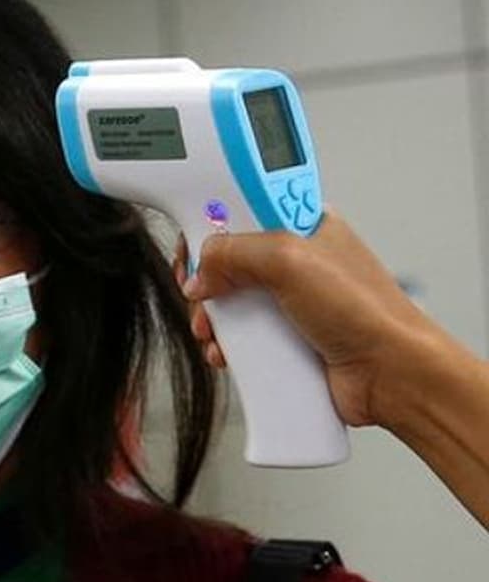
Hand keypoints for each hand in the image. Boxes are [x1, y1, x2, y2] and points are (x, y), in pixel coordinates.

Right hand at [172, 210, 433, 428]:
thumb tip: (199, 268)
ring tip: (214, 329)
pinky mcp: (280, 337)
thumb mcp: (291, 260)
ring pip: (226, 299)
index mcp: (302, 225)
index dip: (213, 217)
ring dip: (211, 316)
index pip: (243, 205)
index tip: (193, 231)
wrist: (389, 376)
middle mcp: (293, 260)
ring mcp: (285, 301)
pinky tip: (227, 351)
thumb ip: (235, 250)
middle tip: (201, 287)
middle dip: (204, 276)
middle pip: (225, 256)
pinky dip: (225, 344)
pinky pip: (237, 334)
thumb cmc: (367, 312)